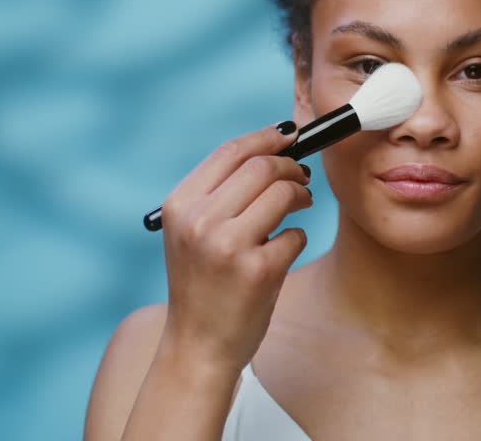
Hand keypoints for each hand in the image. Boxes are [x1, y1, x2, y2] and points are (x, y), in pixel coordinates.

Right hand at [156, 122, 312, 373]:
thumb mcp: (192, 232)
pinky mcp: (258, 270)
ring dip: (301, 196)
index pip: (230, 152)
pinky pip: (295, 234)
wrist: (198, 345)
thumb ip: (220, 193)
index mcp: (180, 205)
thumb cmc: (203, 283)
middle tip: (301, 178)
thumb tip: (271, 148)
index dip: (265, 137)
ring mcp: (228, 246)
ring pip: (283, 194)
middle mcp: (200, 222)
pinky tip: (283, 250)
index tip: (288, 136)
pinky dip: (296, 237)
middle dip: (291, 167)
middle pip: (262, 167)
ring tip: (299, 206)